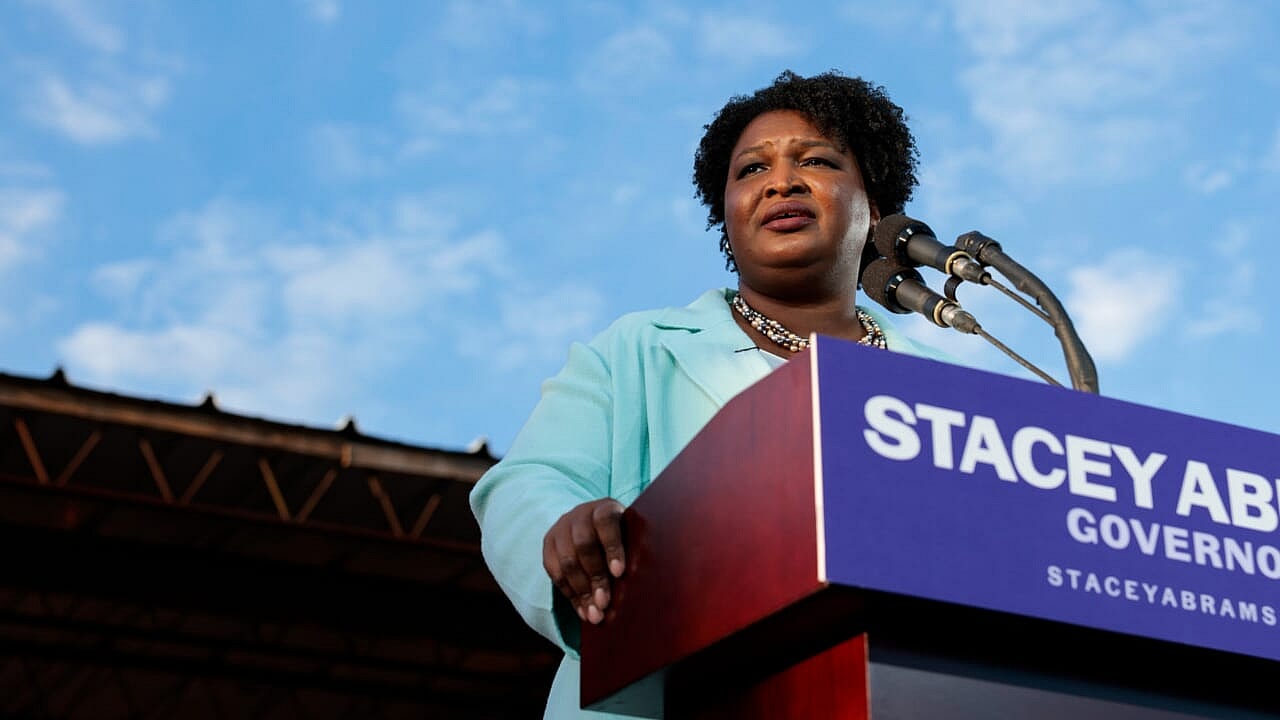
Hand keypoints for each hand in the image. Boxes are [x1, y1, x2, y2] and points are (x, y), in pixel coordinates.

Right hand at [542, 498, 625, 624]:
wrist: (593, 525)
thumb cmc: (624, 536)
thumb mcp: (632, 535)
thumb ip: (635, 551)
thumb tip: (643, 585)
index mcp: (605, 507)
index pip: (606, 522)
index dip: (612, 547)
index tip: (619, 573)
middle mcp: (580, 514)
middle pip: (583, 545)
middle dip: (595, 577)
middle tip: (604, 603)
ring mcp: (562, 528)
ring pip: (567, 561)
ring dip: (581, 592)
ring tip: (594, 614)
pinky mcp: (549, 545)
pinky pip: (555, 573)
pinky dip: (569, 594)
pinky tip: (582, 610)